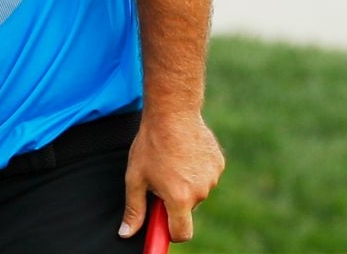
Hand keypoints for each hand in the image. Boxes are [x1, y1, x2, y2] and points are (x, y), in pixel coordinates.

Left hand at [119, 111, 224, 242]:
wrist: (172, 112)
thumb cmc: (151, 144)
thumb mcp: (135, 177)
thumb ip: (134, 209)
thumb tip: (126, 233)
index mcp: (179, 198)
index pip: (182, 233)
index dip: (170, 232)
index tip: (162, 223)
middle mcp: (200, 191)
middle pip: (187, 210)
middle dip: (174, 200)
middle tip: (160, 177)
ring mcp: (212, 177)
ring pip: (197, 192)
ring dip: (186, 184)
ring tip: (171, 160)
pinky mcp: (219, 163)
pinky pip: (206, 176)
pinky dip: (196, 170)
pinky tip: (184, 153)